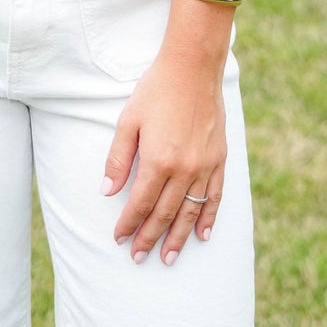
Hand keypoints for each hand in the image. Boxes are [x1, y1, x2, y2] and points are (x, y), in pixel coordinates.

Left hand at [100, 48, 227, 264]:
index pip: (140, 203)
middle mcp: (184, 169)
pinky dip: (209, 218)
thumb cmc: (156, 90)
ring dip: (179, 237)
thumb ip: (118, 159)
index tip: (119, 239)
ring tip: (168, 258)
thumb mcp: (128, 120)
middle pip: (165, 213)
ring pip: (191, 211)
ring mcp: (204, 166)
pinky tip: (203, 235)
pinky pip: (215, 196)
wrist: (193, 68)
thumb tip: (107, 192)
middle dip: (149, 237)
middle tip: (139, 257)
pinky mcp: (219, 159)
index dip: (128, 224)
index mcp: (158, 160)